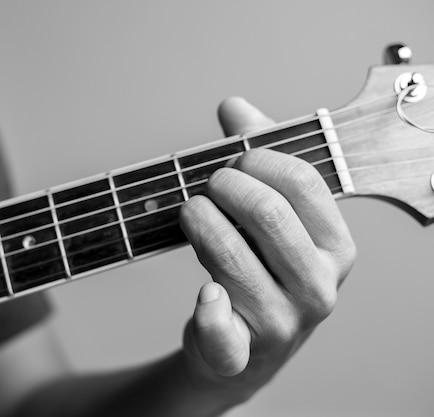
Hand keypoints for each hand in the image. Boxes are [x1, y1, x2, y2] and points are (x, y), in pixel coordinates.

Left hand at [179, 98, 355, 402]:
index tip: (232, 161)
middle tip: (206, 184)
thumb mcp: (271, 216)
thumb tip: (234, 106)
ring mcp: (282, 322)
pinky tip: (206, 294)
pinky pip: (222, 329)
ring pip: (230, 254)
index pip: (302, 182)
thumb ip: (256, 156)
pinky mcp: (242, 351)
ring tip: (188, 210)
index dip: (257, 159)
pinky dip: (209, 310)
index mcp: (336, 247)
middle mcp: (318, 286)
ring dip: (198, 221)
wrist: (247, 348)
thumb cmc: (262, 270)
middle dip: (224, 186)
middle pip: (266, 212)